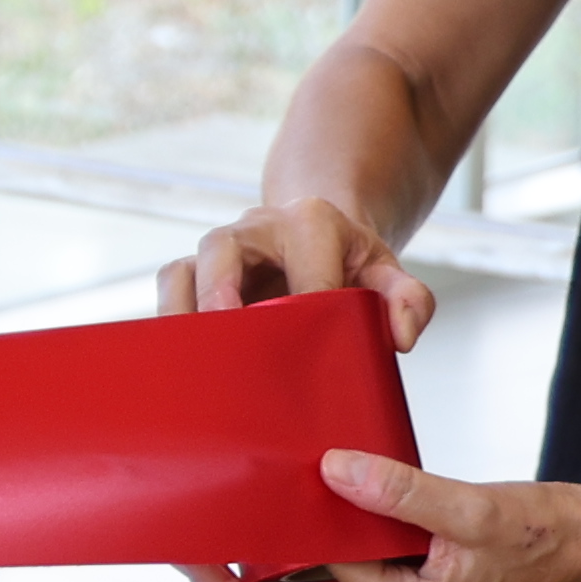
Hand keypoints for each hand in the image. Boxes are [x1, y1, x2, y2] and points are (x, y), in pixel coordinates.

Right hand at [160, 193, 437, 351]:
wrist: (317, 239)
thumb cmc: (351, 266)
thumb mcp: (390, 276)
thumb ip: (410, 301)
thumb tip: (401, 336)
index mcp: (311, 221)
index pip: (307, 264)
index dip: (308, 302)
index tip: (313, 346)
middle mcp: (256, 228)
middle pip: (223, 247)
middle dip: (219, 289)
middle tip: (223, 331)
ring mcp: (219, 251)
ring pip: (183, 268)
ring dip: (182, 311)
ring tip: (191, 354)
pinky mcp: (195, 274)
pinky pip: (170, 288)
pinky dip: (170, 320)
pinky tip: (183, 360)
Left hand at [178, 447, 580, 581]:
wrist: (578, 535)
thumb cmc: (535, 533)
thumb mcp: (468, 508)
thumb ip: (401, 493)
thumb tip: (333, 470)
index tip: (196, 556)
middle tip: (187, 544)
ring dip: (264, 563)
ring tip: (220, 521)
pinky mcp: (398, 575)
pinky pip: (335, 566)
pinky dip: (303, 541)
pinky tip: (281, 506)